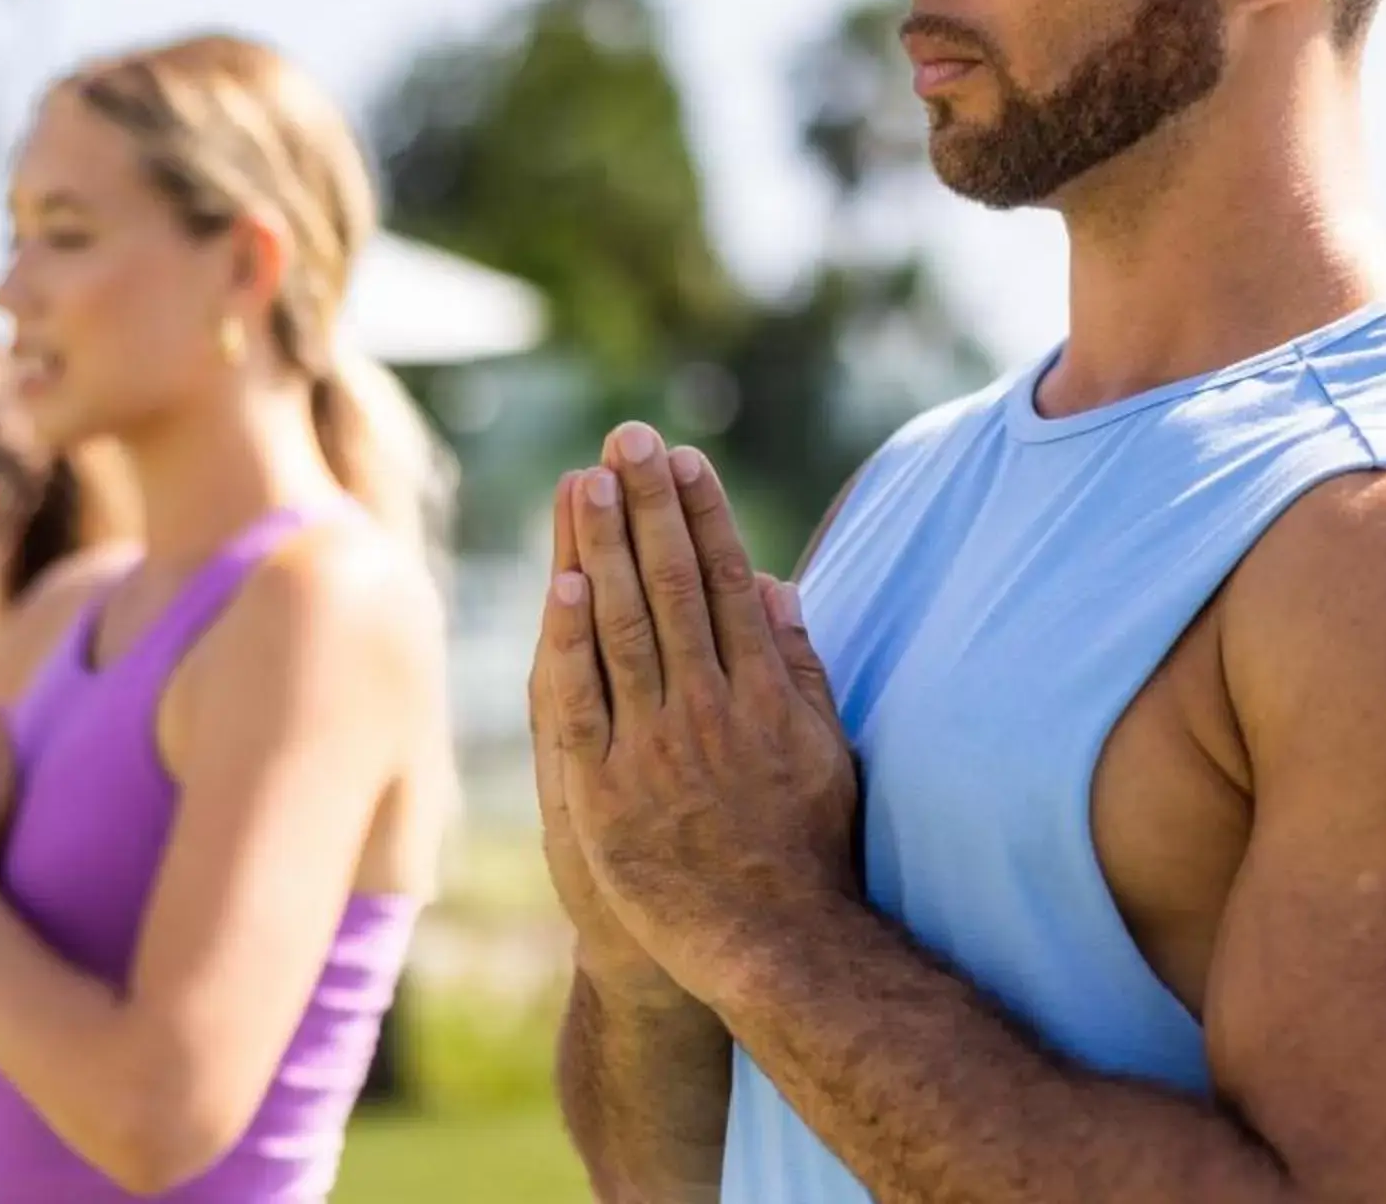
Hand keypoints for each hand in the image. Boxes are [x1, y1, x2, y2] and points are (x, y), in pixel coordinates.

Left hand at [538, 423, 859, 1006]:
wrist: (768, 946)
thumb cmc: (807, 849)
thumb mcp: (825, 748)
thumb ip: (800, 666)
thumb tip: (774, 586)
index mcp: (765, 691)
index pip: (725, 580)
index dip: (702, 515)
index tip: (684, 459)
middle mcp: (711, 707)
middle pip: (672, 585)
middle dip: (649, 506)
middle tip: (627, 439)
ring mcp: (656, 748)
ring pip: (624, 627)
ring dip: (604, 548)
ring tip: (588, 482)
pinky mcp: (606, 793)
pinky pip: (581, 703)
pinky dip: (569, 642)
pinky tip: (560, 584)